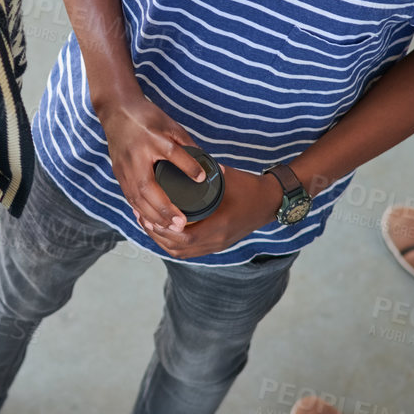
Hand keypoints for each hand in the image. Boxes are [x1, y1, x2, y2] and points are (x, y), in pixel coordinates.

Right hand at [96, 92, 205, 235]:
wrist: (116, 111)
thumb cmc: (147, 118)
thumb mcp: (170, 125)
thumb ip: (188, 145)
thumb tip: (210, 167)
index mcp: (152, 138)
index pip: (172, 152)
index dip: (188, 165)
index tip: (202, 178)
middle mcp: (136, 155)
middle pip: (147, 186)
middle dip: (164, 208)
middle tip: (181, 224)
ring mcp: (124, 167)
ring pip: (136, 197)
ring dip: (152, 216)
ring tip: (169, 228)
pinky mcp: (119, 174)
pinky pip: (129, 197)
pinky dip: (141, 212)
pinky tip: (152, 223)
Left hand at [139, 165, 279, 259]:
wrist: (271, 201)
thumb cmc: (250, 188)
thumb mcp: (227, 178)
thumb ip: (206, 171)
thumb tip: (185, 160)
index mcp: (219, 227)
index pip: (184, 238)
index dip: (162, 230)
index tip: (148, 216)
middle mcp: (217, 241)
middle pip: (178, 249)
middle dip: (156, 235)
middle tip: (141, 217)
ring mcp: (218, 245)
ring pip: (182, 253)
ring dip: (163, 241)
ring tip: (148, 223)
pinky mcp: (217, 244)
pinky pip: (190, 251)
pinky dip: (173, 243)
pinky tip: (163, 231)